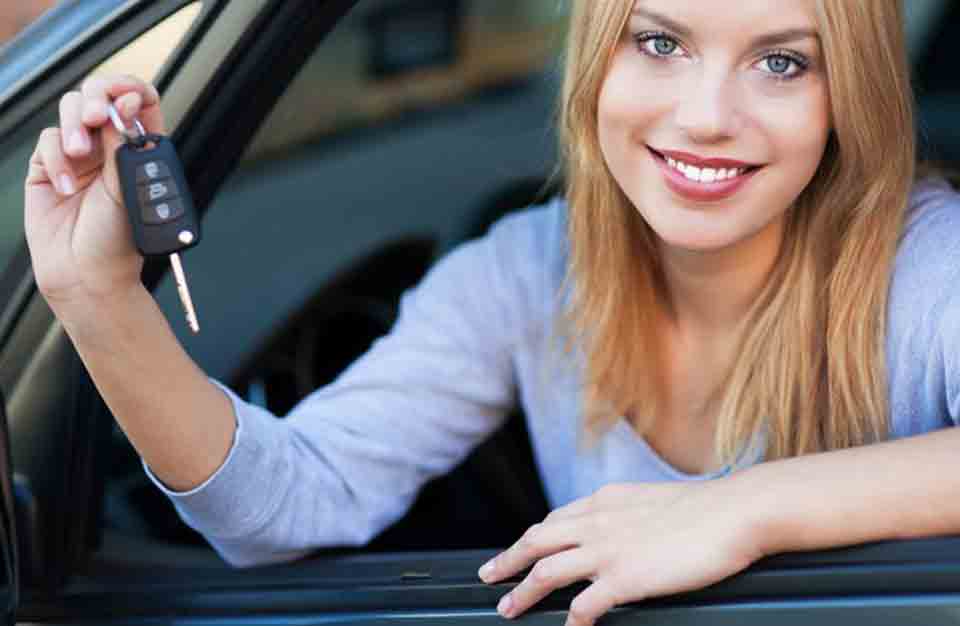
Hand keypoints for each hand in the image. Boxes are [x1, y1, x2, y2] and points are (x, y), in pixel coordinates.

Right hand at [24, 74, 163, 307]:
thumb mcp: (128, 188)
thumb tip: (125, 104)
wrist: (87, 275)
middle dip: (96, 98)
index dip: (131, 89)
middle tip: (95, 117)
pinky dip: (55, 159)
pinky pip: (48, 141)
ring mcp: (78, 156)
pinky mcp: (48, 167)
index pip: (140, 103)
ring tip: (78, 153)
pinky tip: (65, 187)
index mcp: (139, 150)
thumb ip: (123, 144)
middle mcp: (110, 149)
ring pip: (71, 110)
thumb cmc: (118, 241)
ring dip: (73, 126)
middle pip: (100, 97)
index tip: (124, 93)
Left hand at [478, 480, 763, 625]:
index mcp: (604, 501)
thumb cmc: (706, 508)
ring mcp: (608, 550)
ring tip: (508, 609)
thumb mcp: (652, 499)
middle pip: (536, 542)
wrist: (735, 512)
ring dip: (523, 592)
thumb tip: (622, 529)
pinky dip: (570, 620)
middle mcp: (597, 522)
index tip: (520, 549)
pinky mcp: (624, 578)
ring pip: (546, 572)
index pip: (554, 519)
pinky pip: (583, 605)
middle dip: (508, 560)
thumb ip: (627, 513)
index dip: (532, 537)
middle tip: (488, 576)